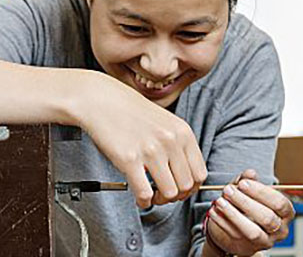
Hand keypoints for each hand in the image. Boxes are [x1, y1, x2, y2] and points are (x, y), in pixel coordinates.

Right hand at [71, 72, 207, 208]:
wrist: (101, 100)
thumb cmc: (131, 112)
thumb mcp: (166, 123)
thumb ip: (178, 145)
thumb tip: (186, 175)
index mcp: (183, 132)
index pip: (200, 173)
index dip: (191, 188)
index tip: (181, 190)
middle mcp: (171, 141)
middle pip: (186, 186)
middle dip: (176, 196)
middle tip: (163, 194)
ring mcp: (151, 150)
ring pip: (169, 193)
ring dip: (160, 200)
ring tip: (151, 194)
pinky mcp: (129, 159)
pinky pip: (144, 193)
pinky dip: (143, 201)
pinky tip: (139, 197)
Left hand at [205, 169, 294, 255]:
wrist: (238, 228)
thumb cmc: (248, 205)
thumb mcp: (248, 190)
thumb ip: (249, 180)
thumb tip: (250, 173)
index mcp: (286, 213)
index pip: (279, 203)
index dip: (260, 192)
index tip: (242, 183)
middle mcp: (280, 229)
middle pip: (267, 218)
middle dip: (245, 202)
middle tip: (228, 190)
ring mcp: (265, 241)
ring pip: (252, 231)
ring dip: (233, 215)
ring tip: (219, 201)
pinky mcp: (249, 249)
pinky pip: (236, 237)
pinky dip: (222, 223)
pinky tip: (213, 211)